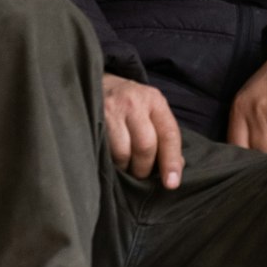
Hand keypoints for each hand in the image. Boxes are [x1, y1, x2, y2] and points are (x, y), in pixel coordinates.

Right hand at [102, 73, 183, 187]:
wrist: (93, 82)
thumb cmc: (128, 103)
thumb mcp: (150, 110)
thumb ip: (164, 136)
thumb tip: (175, 170)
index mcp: (154, 100)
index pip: (169, 134)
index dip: (171, 161)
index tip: (171, 183)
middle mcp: (134, 102)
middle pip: (146, 146)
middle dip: (144, 168)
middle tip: (140, 174)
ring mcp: (111, 109)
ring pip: (123, 152)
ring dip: (126, 168)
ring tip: (124, 167)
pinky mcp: (92, 118)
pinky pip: (104, 151)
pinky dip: (110, 162)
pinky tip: (111, 161)